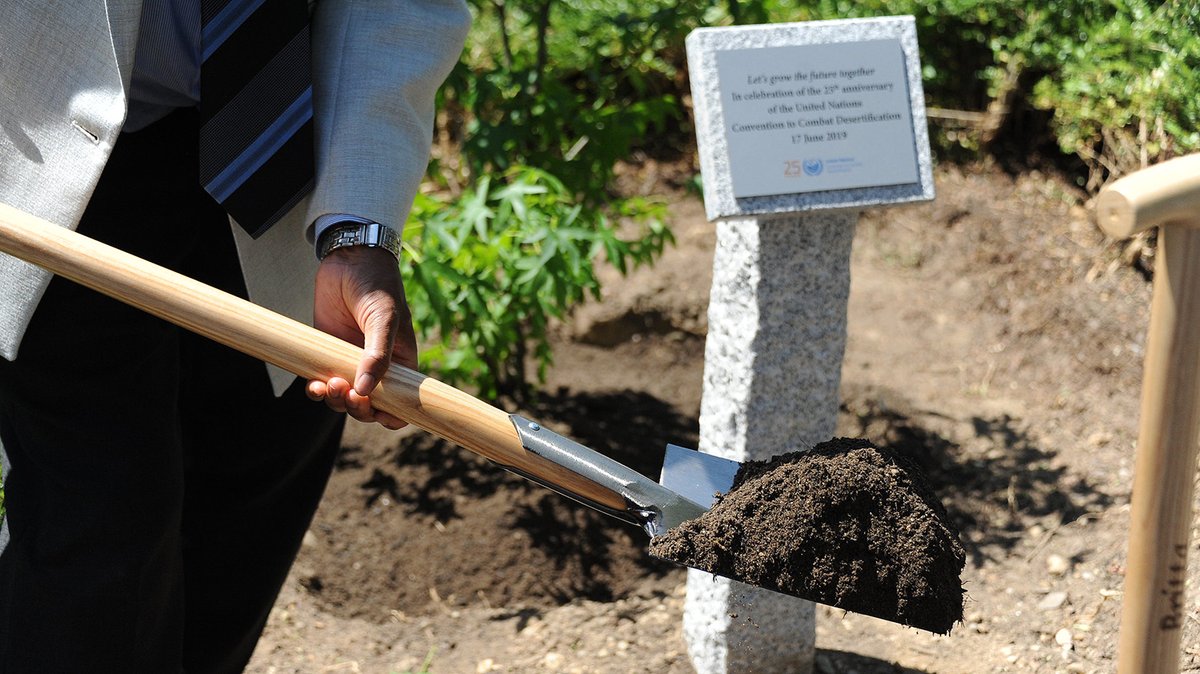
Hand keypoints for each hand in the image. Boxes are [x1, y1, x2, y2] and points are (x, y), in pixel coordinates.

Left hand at [306, 246, 417, 428]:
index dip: (390, 416)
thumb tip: (366, 391)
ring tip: (329, 384)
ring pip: (343, 398)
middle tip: (347, 392)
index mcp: (400, 363)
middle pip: (369, 407)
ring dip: (335, 400)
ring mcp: (350, 361)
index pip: (400, 403)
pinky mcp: (326, 353)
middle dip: (357, 408)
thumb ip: (377, 355)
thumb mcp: (384, 319)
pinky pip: (322, 382)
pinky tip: (313, 385)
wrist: (349, 259)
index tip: (376, 413)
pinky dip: (317, 390)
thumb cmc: (378, 286)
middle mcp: (376, 367)